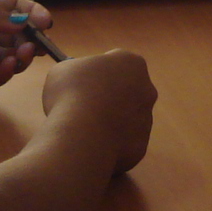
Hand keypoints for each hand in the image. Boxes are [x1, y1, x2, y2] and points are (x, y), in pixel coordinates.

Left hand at [0, 0, 46, 89]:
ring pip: (3, 58)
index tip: (45, 21)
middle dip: (28, 38)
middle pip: (11, 36)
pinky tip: (8, 66)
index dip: (30, 14)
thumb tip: (23, 18)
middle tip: (36, 41)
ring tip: (23, 54)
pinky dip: (1, 74)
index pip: (10, 9)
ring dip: (18, 57)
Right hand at [39, 47, 153, 174]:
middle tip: (82, 106)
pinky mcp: (141, 147)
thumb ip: (77, 70)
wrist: (83, 136)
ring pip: (126, 119)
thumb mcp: (64, 69)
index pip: (117, 63)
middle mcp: (146, 90)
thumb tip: (77, 80)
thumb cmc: (72, 93)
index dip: (97, 72)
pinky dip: (109, 144)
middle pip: (126, 91)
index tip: (81, 82)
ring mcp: (147, 120)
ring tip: (83, 129)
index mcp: (132, 64)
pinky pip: (122, 143)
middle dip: (108, 97)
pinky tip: (91, 145)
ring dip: (109, 121)